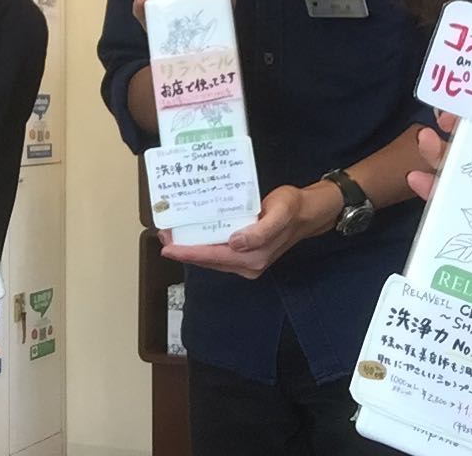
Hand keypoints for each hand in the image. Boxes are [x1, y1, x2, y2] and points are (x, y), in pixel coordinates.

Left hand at [158, 182, 337, 278]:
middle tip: (163, 237)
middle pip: (209, 260)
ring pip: (212, 258)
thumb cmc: (292, 207)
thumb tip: (235, 243)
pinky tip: (194, 234)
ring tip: (173, 236)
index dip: (188, 252)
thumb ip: (260, 231)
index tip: (167, 247)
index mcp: (254, 256)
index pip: (213, 256)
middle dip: (185, 251)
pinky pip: (220, 252)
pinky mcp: (247, 254)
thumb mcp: (279, 213)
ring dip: (192, 249)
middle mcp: (248, 264)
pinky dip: (204, 245)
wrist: (308, 212)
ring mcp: (247, 261)